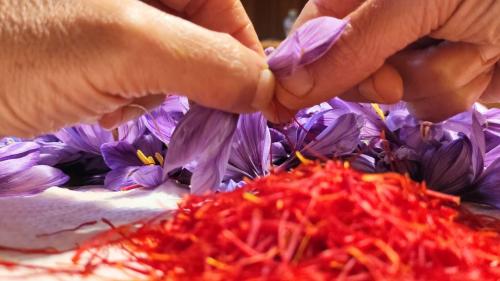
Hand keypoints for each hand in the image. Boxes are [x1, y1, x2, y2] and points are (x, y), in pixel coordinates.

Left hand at [0, 0, 274, 136]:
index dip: (248, 61)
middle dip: (188, 80)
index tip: (263, 111)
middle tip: (153, 99)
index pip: (228, 12)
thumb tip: (269, 91)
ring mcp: (111, 17)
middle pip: (200, 38)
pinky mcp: (88, 46)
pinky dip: (124, 96)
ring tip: (109, 97)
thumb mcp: (124, 45)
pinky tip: (95, 101)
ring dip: (151, 92)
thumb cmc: (13, 45)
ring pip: (168, 63)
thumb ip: (207, 61)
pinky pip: (133, 75)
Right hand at [273, 0, 499, 121]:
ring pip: (391, 92)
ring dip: (430, 79)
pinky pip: (428, 104)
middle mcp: (386, 21)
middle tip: (400, 67)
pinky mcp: (447, 79)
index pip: (311, 33)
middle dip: (377, 75)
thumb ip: (351, 42)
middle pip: (345, 71)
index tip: (285, 104)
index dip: (299, 69)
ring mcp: (417, 52)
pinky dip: (457, 89)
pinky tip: (484, 62)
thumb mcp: (417, 0)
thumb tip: (287, 84)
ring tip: (470, 47)